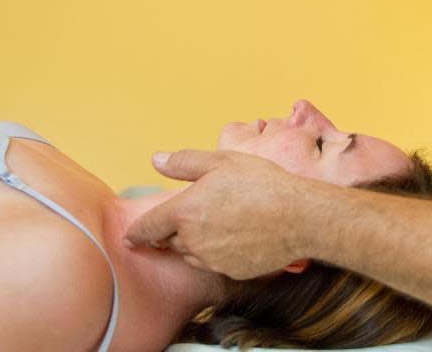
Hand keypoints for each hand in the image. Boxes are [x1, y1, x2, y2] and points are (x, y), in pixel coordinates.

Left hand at [124, 149, 313, 279]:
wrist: (299, 217)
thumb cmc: (262, 184)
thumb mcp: (222, 161)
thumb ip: (184, 162)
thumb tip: (156, 159)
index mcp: (184, 212)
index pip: (147, 228)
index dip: (137, 232)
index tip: (132, 236)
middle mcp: (192, 241)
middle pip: (170, 242)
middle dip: (174, 232)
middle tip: (194, 216)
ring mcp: (212, 260)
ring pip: (192, 255)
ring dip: (196, 243)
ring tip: (220, 223)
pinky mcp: (231, 272)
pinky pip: (215, 264)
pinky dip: (219, 253)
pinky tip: (238, 236)